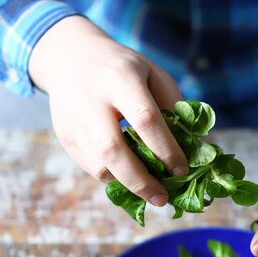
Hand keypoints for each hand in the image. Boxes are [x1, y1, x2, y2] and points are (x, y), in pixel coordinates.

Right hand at [28, 16, 187, 205]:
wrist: (71, 58)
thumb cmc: (124, 69)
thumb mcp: (153, 75)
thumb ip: (173, 108)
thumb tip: (192, 149)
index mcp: (121, 78)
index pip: (145, 119)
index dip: (166, 149)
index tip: (181, 170)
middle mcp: (92, 99)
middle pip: (113, 149)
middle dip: (141, 180)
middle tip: (162, 198)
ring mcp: (74, 119)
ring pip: (98, 164)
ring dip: (126, 183)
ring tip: (147, 190)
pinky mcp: (65, 135)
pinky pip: (90, 167)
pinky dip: (112, 177)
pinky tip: (128, 176)